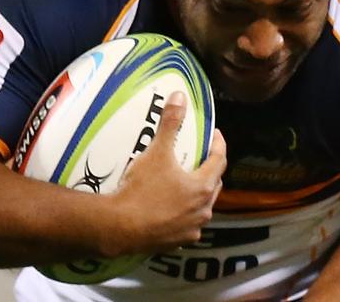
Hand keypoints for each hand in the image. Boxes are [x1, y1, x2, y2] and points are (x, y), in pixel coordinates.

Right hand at [107, 91, 226, 255]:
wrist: (119, 227)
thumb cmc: (141, 189)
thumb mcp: (157, 151)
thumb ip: (170, 123)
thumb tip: (180, 96)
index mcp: (203, 187)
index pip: (219, 160)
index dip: (218, 144)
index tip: (214, 134)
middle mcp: (203, 210)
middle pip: (213, 184)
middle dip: (209, 169)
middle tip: (200, 157)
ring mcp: (191, 229)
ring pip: (201, 207)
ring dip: (197, 194)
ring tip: (184, 182)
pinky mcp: (178, 243)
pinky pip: (186, 225)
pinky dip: (183, 214)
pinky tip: (171, 209)